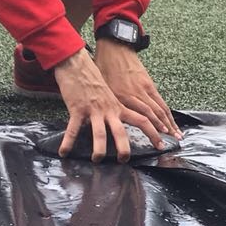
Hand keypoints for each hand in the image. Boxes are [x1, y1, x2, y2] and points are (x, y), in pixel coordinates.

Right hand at [51, 49, 165, 161]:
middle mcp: (109, 110)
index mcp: (119, 107)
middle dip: (124, 148)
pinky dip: (68, 142)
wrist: (78, 65)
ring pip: (99, 133)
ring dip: (99, 148)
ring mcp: (93, 110)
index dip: (154, 133)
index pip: (142, 120)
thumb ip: (116, 110)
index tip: (161, 145)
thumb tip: (121, 124)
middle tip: (124, 160)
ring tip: (97, 160)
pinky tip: (64, 152)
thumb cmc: (94, 81)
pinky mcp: (77, 109)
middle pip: (121, 131)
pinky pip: (73, 129)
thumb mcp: (111, 96)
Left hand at [93, 37, 181, 139]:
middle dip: (164, 130)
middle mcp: (136, 94)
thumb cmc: (104, 67)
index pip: (140, 116)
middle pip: (154, 114)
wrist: (115, 48)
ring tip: (177, 135)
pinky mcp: (150, 84)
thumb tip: (107, 121)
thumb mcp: (101, 87)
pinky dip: (167, 113)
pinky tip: (171, 121)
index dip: (151, 129)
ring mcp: (145, 89)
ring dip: (170, 123)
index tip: (158, 140)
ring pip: (161, 109)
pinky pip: (161, 101)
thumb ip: (108, 105)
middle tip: (172, 142)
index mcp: (122, 96)